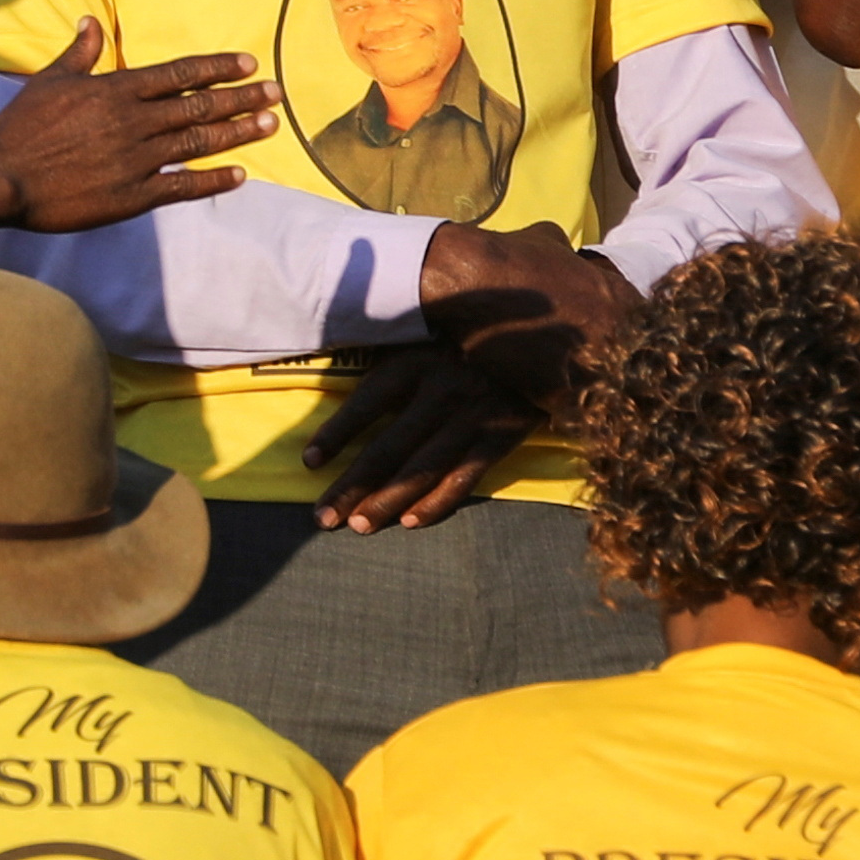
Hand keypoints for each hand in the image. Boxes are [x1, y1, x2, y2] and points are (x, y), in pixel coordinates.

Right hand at [0, 21, 278, 231]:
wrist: (2, 177)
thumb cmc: (21, 127)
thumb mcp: (51, 80)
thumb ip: (80, 53)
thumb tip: (90, 21)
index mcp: (116, 90)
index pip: (179, 74)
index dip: (217, 68)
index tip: (248, 65)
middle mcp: (133, 121)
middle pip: (199, 106)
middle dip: (241, 98)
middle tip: (276, 93)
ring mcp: (136, 159)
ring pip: (198, 142)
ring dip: (237, 133)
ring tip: (269, 125)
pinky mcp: (131, 195)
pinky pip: (183, 187)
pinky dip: (213, 181)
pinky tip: (240, 176)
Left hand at [300, 343, 539, 530]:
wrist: (549, 339)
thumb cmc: (472, 340)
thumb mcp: (431, 333)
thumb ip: (392, 353)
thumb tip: (336, 363)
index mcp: (418, 361)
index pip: (368, 400)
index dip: (337, 432)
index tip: (310, 463)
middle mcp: (442, 388)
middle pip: (388, 445)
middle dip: (352, 485)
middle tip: (323, 518)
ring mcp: (474, 415)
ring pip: (422, 467)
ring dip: (387, 500)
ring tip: (357, 526)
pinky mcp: (501, 436)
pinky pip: (464, 477)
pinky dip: (438, 501)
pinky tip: (411, 522)